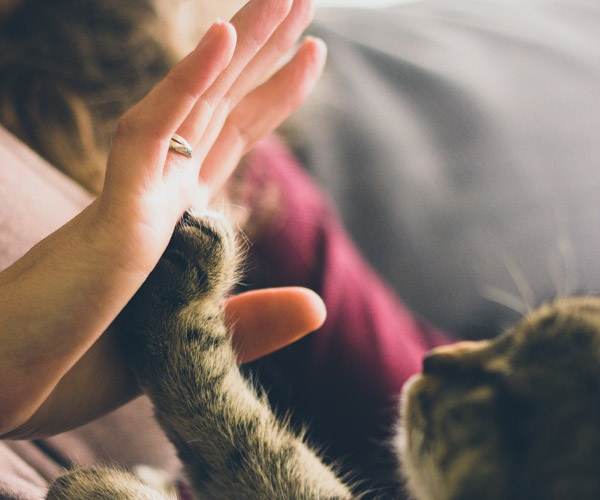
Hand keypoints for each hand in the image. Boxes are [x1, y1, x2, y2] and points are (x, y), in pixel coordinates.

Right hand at [0, 0, 325, 436]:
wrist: (8, 388)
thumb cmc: (83, 365)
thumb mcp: (191, 345)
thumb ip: (252, 323)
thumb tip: (319, 305)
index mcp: (177, 217)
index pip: (232, 137)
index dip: (271, 93)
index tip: (310, 53)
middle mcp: (159, 193)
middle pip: (222, 106)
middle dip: (264, 51)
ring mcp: (137, 197)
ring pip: (197, 103)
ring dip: (241, 45)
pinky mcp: (114, 213)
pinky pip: (152, 135)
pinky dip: (186, 84)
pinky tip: (223, 38)